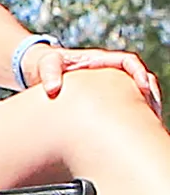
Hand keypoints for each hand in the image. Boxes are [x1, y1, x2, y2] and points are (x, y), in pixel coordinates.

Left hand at [22, 42, 161, 113]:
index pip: (129, 62)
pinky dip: (133, 118)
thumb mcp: (46, 65)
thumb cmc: (45, 65)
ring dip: (147, 108)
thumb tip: (52, 89)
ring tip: (151, 125)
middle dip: (151, 95)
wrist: (39, 72)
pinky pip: (126, 108)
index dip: (139, 73)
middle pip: (140, 80)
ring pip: (137, 96)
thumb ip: (49, 73)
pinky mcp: (106, 101)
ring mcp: (110, 87)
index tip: (143, 88)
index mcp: (101, 60)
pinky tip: (133, 133)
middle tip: (155, 112)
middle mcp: (110, 72)